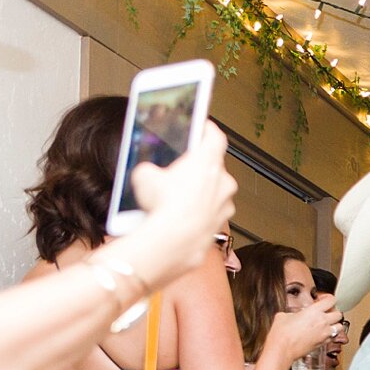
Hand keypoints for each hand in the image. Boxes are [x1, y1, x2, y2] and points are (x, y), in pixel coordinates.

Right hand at [109, 124, 238, 290]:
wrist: (171, 243)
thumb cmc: (162, 206)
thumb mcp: (144, 175)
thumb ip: (150, 168)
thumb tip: (149, 174)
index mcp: (208, 161)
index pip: (215, 137)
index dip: (208, 130)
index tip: (203, 126)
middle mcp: (223, 182)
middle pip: (214, 167)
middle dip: (199, 167)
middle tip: (181, 167)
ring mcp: (225, 205)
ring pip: (214, 192)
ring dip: (200, 192)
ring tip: (176, 196)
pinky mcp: (220, 225)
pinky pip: (211, 213)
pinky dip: (200, 212)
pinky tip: (181, 216)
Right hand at [265, 294, 342, 363]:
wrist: (282, 349)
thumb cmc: (282, 333)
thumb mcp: (284, 316)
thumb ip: (293, 313)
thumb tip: (294, 315)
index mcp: (314, 311)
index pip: (331, 300)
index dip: (328, 298)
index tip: (323, 300)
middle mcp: (322, 322)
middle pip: (339, 313)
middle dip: (333, 312)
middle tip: (326, 312)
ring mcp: (324, 334)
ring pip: (340, 326)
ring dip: (335, 324)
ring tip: (327, 323)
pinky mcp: (323, 344)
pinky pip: (333, 337)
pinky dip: (331, 334)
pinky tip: (322, 333)